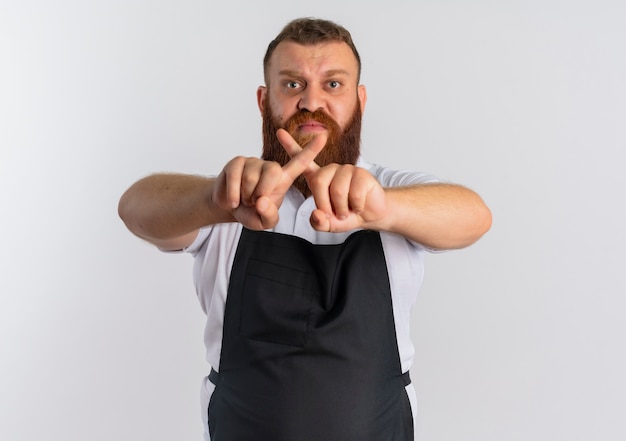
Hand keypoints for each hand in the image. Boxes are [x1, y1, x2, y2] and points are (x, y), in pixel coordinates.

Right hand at [212, 132, 326, 229]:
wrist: (230, 208)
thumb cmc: (252, 213)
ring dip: (246, 195)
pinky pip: (235, 177)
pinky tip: (234, 200)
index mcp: (283, 179)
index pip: (300, 163)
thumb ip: (269, 216)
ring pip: (251, 177)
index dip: (311, 150)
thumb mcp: (265, 221)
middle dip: (262, 192)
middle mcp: (270, 167)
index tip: (323, 137)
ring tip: (246, 199)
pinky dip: (233, 193)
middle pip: (273, 171)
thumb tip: (262, 201)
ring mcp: (253, 162)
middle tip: (256, 202)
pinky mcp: (237, 162)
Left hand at [276, 129, 387, 232]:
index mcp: (319, 178)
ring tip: (347, 210)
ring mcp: (346, 169)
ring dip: (342, 208)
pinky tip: (359, 205)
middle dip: (325, 204)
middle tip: (336, 214)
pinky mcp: (361, 173)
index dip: (290, 145)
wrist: (370, 214)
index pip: (302, 160)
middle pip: (319, 182)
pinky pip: (354, 193)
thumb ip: (318, 222)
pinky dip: (356, 206)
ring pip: (337, 190)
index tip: (279, 132)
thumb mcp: (328, 224)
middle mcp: (331, 170)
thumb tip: (316, 214)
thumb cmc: (346, 215)